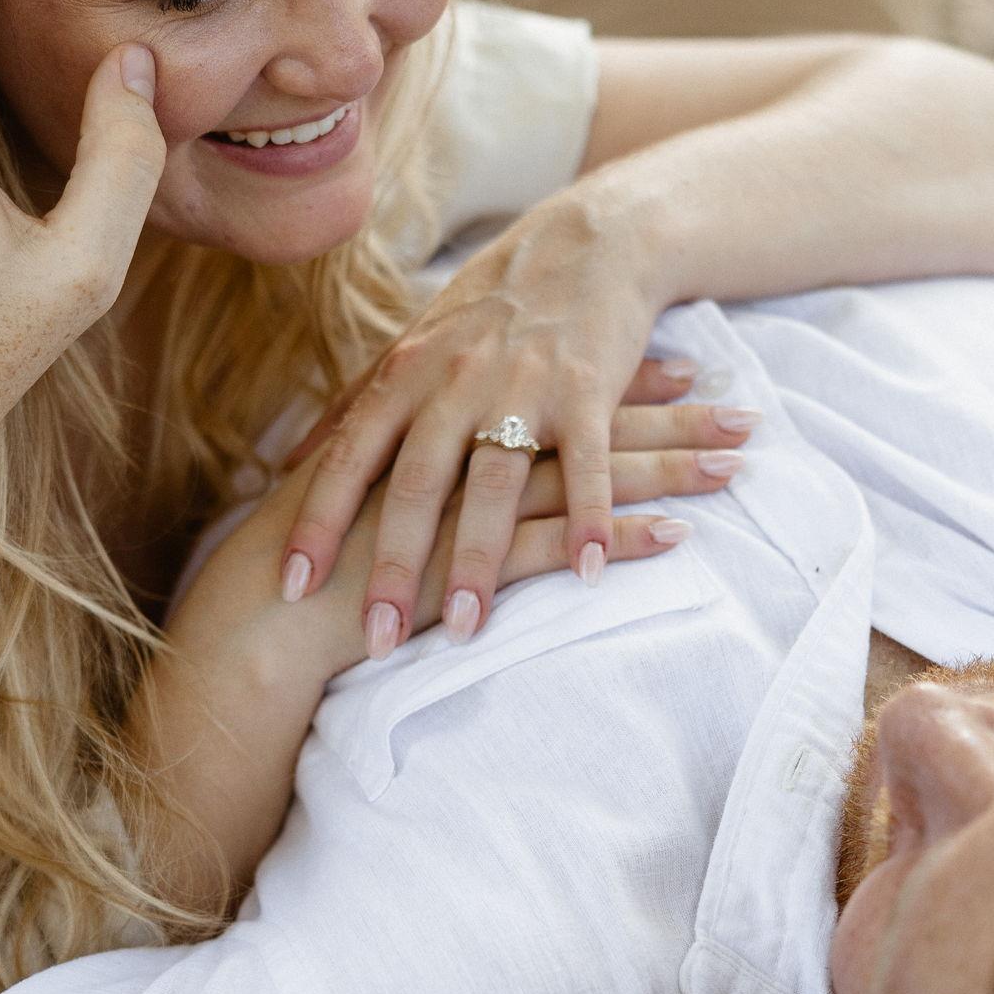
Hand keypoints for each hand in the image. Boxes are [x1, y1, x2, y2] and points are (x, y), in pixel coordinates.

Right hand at [143, 419, 733, 911]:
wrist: (254, 621)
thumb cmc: (299, 568)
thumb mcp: (356, 497)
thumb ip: (403, 467)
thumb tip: (443, 458)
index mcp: (438, 424)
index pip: (544, 392)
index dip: (613, 384)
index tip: (671, 371)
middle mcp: (457, 447)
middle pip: (581, 422)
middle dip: (666, 416)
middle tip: (739, 407)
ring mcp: (462, 501)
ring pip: (585, 470)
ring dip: (667, 467)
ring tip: (739, 460)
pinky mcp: (464, 557)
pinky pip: (558, 540)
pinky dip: (617, 534)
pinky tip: (678, 537)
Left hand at [276, 184, 754, 651]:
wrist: (589, 241)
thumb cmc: (492, 305)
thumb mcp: (413, 344)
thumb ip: (354, 406)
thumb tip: (287, 465)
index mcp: (408, 373)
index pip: (350, 458)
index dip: (319, 523)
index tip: (290, 587)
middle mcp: (458, 381)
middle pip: (418, 484)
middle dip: (394, 565)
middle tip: (377, 638)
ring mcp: (525, 386)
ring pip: (495, 484)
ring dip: (478, 560)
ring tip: (464, 628)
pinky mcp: (591, 389)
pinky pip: (591, 465)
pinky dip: (592, 519)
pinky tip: (585, 572)